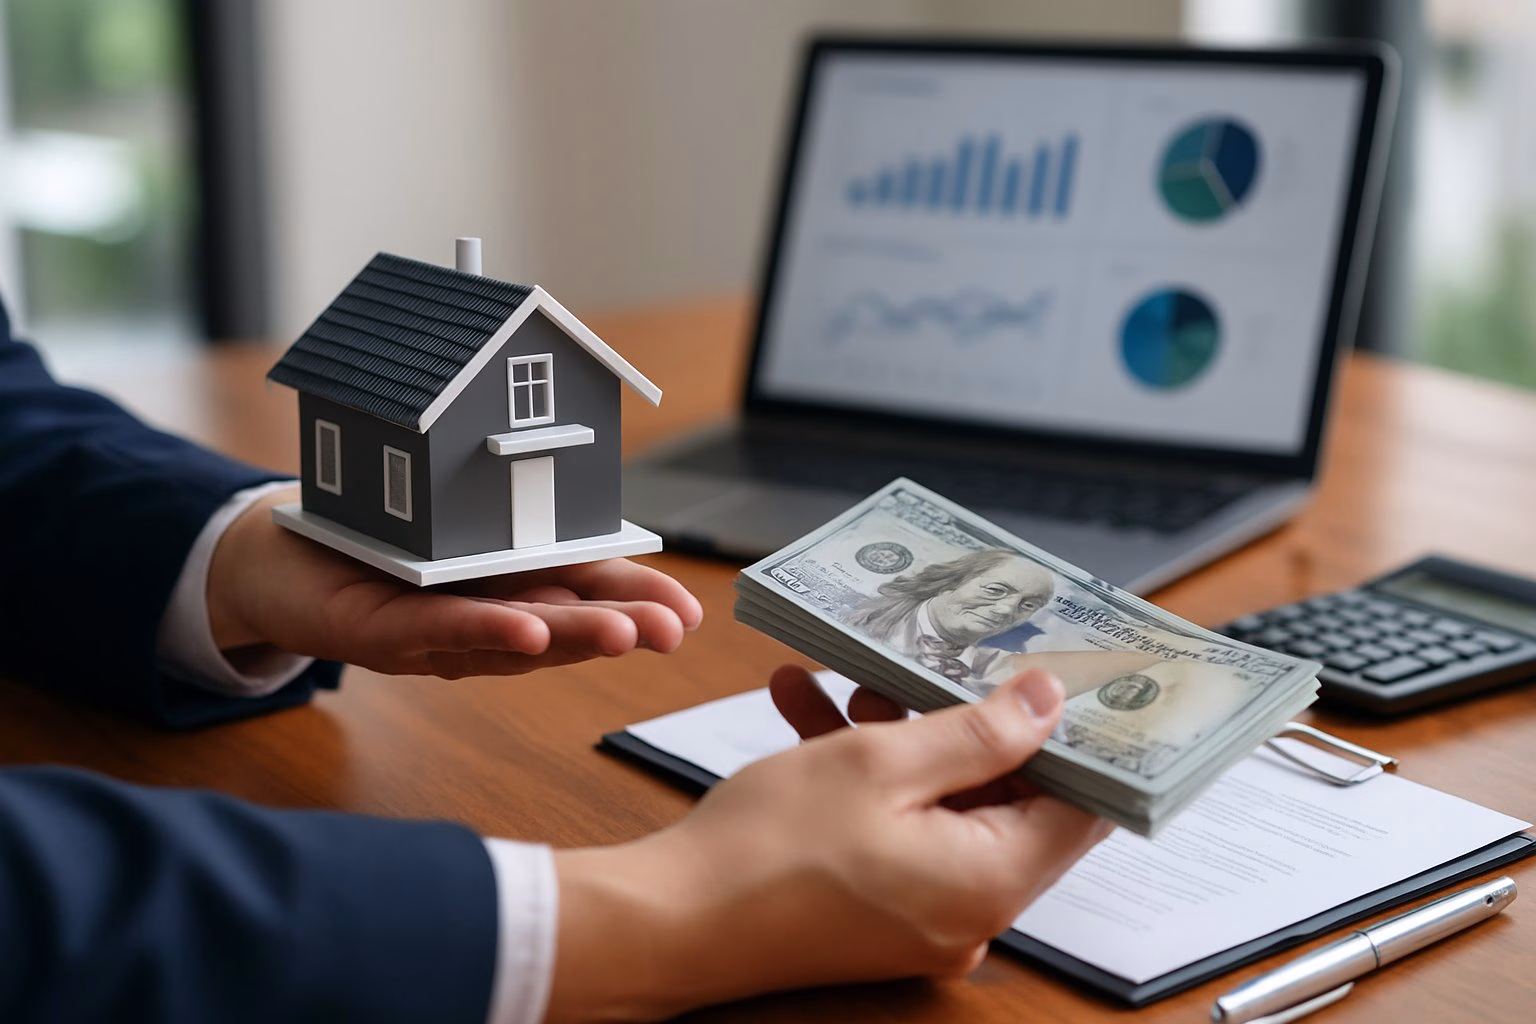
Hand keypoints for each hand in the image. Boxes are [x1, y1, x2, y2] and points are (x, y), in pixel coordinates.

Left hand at [205, 487, 701, 675]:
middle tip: (673, 630)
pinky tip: (530, 631)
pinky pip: (439, 632)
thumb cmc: (376, 542)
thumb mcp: (462, 526)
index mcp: (512, 585)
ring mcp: (436, 633)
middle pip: (562, 623)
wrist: (276, 560)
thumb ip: (525, 532)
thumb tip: (598, 522)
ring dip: (569, 638)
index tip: (692, 612)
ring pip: (512, 637)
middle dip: (621, 626)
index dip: (640, 601)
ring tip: (624, 633)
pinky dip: (488, 632)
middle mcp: (483, 617)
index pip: (588, 590)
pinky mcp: (381, 634)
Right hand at [547, 667, 1111, 1020]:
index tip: (1069, 679)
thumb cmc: (768, 847)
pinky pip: (895, 832)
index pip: (1082, 807)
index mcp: (990, 880)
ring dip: (900, 740)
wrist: (669, 921)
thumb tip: (1050, 702)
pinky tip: (806, 714)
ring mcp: (922, 919)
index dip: (1081, 737)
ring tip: (847, 684)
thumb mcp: (881, 762)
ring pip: (938, 807)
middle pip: (1004, 799)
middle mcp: (969, 913)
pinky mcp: (877, 913)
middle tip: (939, 663)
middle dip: (966, 723)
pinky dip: (864, 780)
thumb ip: (978, 730)